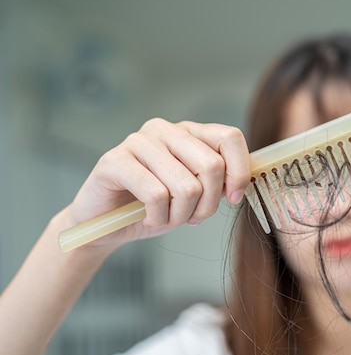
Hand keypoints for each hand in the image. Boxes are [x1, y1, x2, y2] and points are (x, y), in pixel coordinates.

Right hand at [62, 118, 250, 250]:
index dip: (239, 170)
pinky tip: (147, 218)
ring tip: (166, 218)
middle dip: (208, 204)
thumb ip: (218, 182)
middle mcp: (164, 129)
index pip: (229, 136)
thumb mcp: (196, 195)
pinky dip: (158, 217)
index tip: (233, 198)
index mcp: (188, 132)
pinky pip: (156, 195)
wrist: (105, 225)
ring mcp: (138, 141)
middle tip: (192, 217)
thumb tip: (241, 183)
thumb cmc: (154, 207)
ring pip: (186, 186)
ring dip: (180, 215)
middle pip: (211, 165)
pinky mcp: (114, 161)